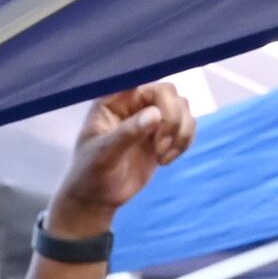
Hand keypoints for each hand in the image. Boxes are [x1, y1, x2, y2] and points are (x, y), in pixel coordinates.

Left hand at [44, 82, 195, 236]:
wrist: (98, 197)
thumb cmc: (90, 173)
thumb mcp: (103, 155)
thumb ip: (126, 134)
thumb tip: (154, 114)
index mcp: (112, 100)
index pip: (140, 81)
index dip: (155, 93)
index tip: (157, 118)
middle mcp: (133, 103)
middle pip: (168, 92)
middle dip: (172, 119)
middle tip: (159, 147)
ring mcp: (149, 117)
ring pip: (182, 107)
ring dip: (180, 132)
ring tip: (161, 157)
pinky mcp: (163, 133)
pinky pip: (187, 125)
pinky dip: (184, 142)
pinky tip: (165, 161)